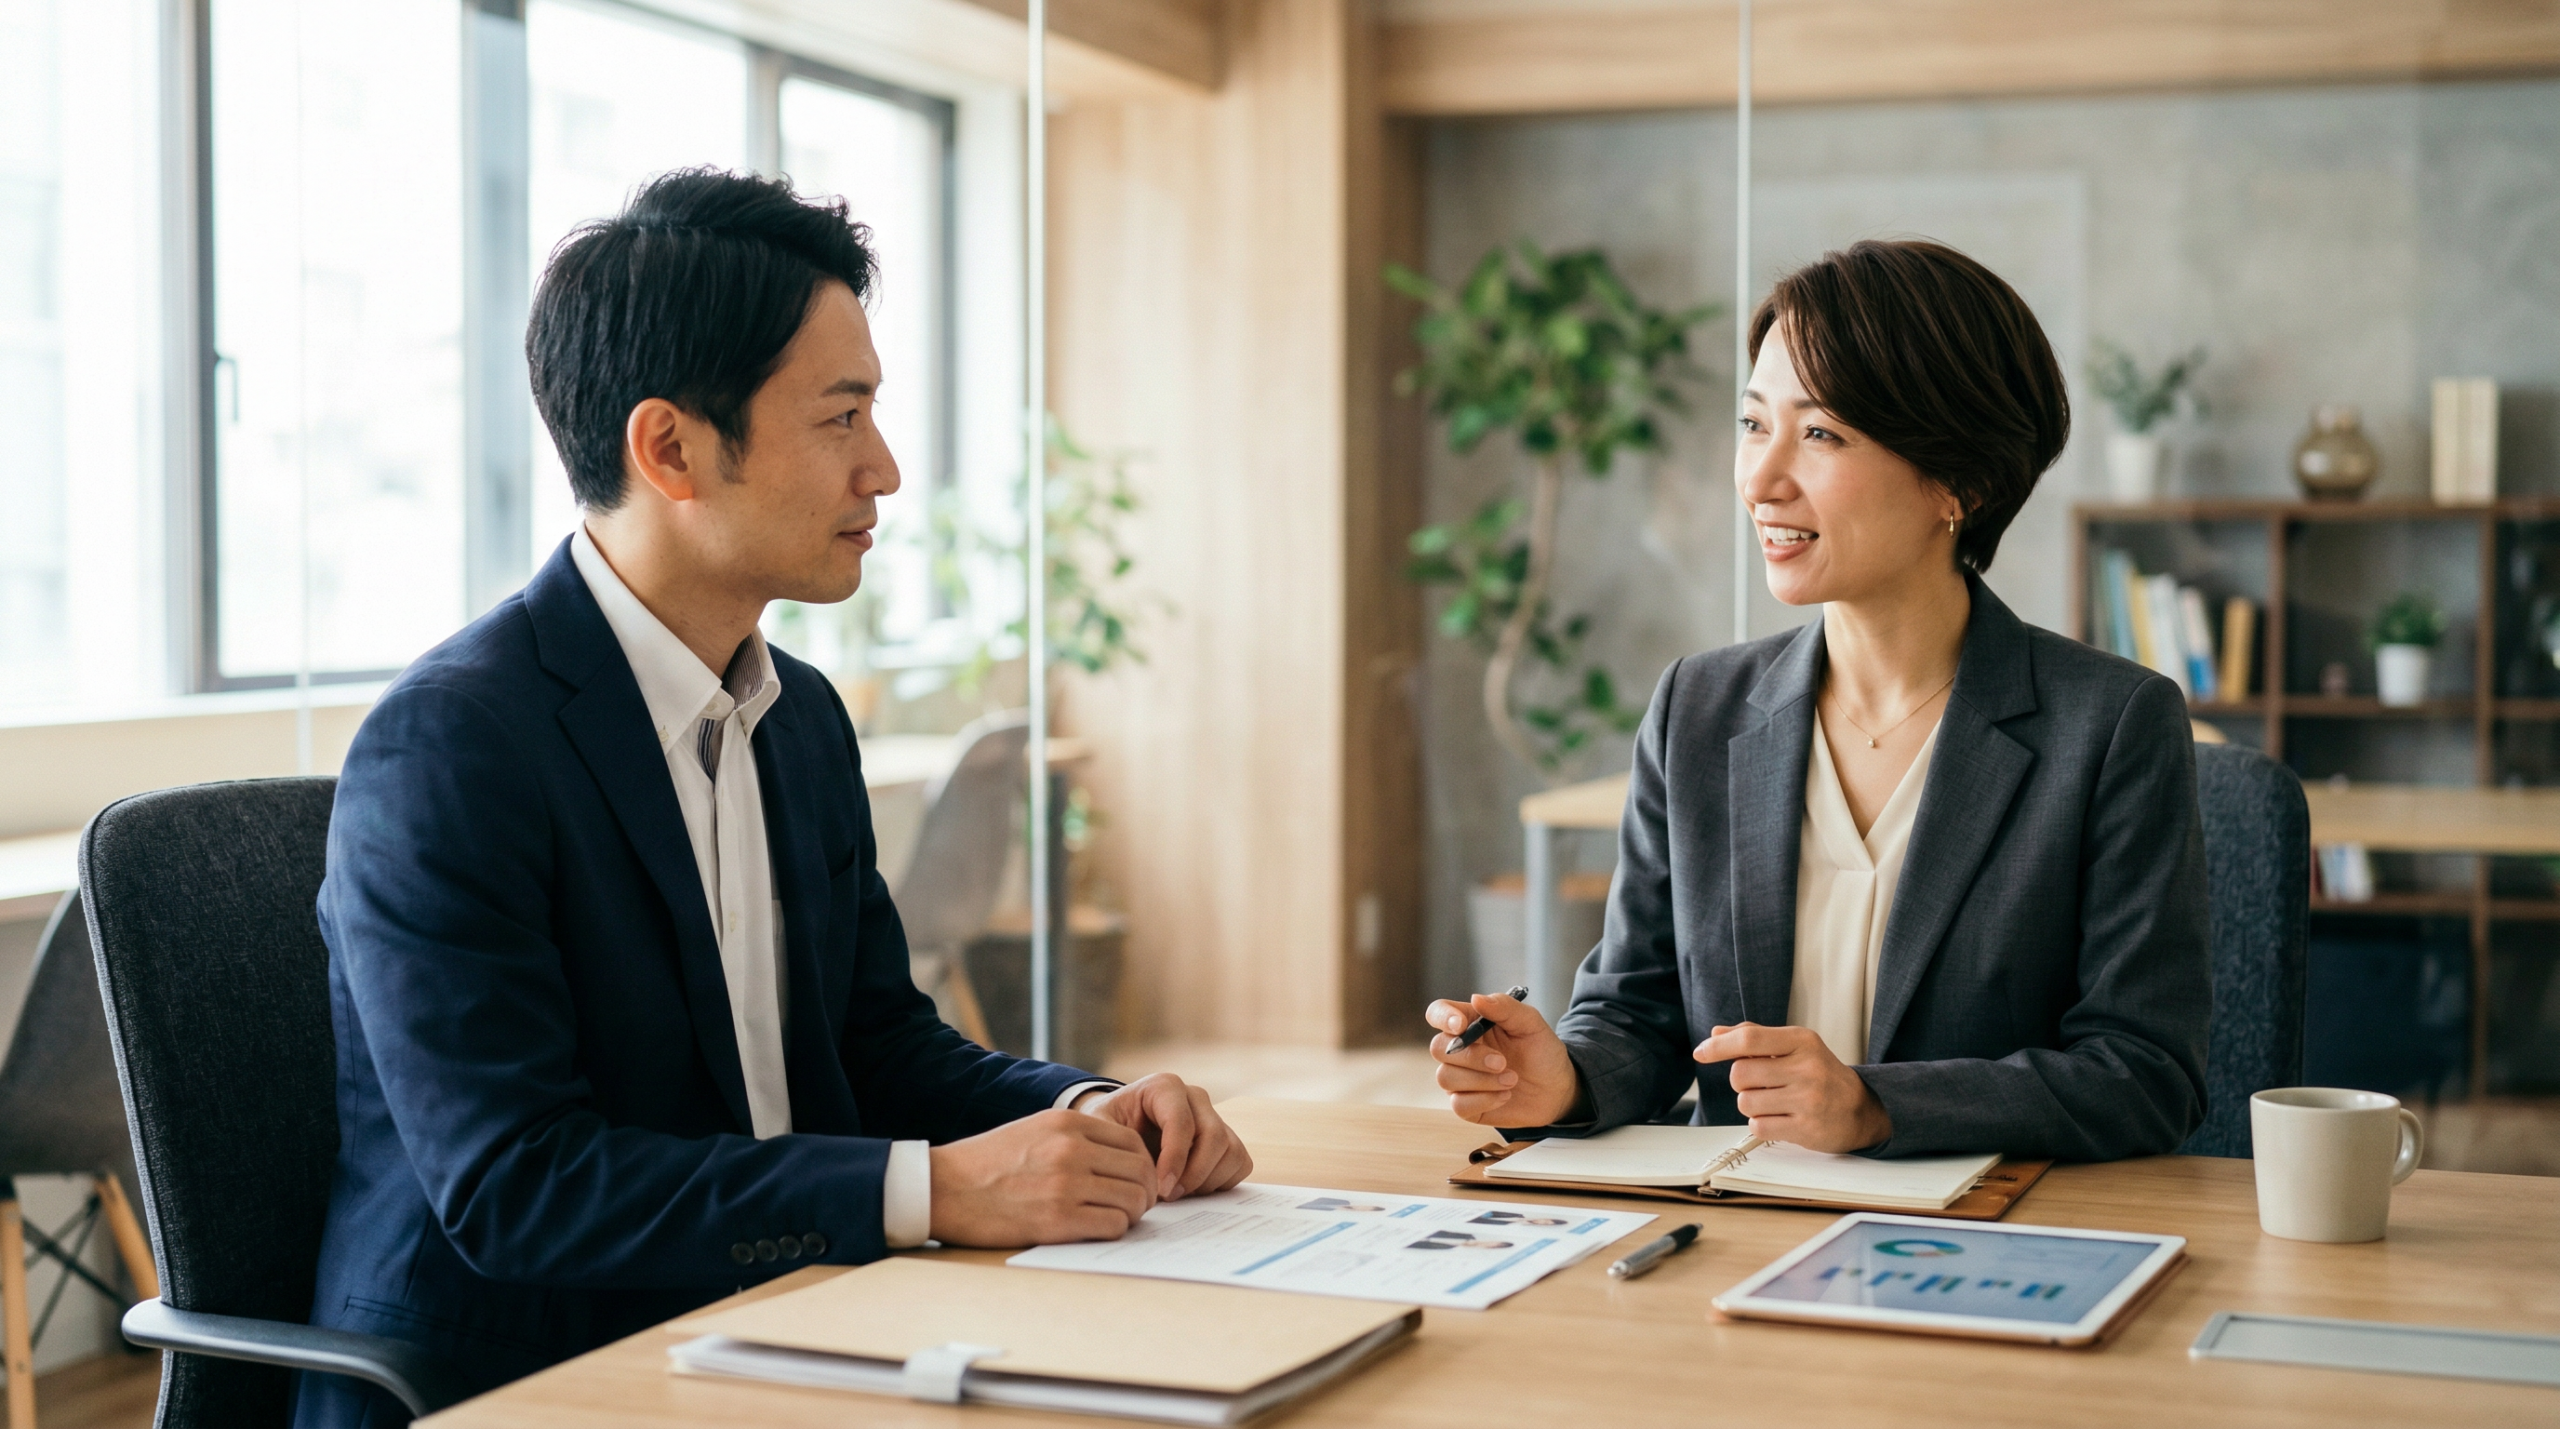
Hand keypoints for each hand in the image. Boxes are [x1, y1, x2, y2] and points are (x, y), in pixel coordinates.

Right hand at [926, 1108, 1157, 1246]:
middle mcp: (1071, 1149)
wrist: (944, 1189)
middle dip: (1144, 1192)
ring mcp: (1066, 1184)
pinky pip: (1113, 1226)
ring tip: (1114, 1220)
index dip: (1142, 1166)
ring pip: (1133, 1200)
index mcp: (1067, 1123)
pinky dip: (1114, 1231)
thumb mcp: (1034, 1129)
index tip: (1134, 1182)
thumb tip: (1119, 1159)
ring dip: (1131, 1214)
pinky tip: (1097, 1231)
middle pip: (1140, 1171)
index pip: (1133, 1143)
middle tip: (1133, 1206)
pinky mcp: (1057, 1220)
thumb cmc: (987, 1163)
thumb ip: (1076, 1137)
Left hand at [1076, 1073, 1253, 1200]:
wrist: (1121, 1129)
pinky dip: (1220, 1182)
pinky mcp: (1227, 1139)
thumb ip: (1112, 1146)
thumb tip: (1140, 1177)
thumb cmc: (1109, 1128)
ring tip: (1176, 1192)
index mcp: (1164, 1087)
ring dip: (1206, 1181)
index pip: (1181, 1122)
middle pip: (1213, 1138)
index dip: (1174, 1160)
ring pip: (1231, 1152)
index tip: (1160, 1190)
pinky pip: (1239, 1163)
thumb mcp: (1098, 1130)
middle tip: (1167, 1197)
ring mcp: (1215, 1117)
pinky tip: (1192, 1188)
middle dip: (1192, 1175)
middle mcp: (1195, 1097)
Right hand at [1426, 991, 1581, 1126]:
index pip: (1438, 1013)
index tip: (1461, 1026)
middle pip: (1438, 1048)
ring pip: (1446, 1077)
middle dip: (1471, 1057)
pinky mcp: (1466, 1105)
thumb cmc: (1542, 1052)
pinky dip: (1484, 1100)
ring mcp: (1460, 1079)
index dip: (1442, 1017)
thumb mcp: (1531, 1024)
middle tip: (1502, 1062)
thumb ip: (1505, 1007)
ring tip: (1511, 1080)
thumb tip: (1476, 998)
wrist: (1557, 1089)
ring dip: (1482, 1080)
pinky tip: (1505, 1096)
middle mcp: (1460, 1050)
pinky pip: (1459, 1104)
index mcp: (1471, 1023)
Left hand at [1694, 1022, 1891, 1152]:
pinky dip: (1761, 1124)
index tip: (1701, 1052)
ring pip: (1745, 1102)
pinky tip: (1780, 1118)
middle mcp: (1806, 1068)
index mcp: (1802, 1041)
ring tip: (1774, 1102)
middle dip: (1741, 1082)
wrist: (1861, 1110)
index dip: (1719, 1047)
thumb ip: (1755, 1038)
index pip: (1749, 1040)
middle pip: (1739, 1074)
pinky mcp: (1806, 1129)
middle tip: (1761, 1084)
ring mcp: (1807, 1100)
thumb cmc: (1821, 1075)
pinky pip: (1758, 1126)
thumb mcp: (1795, 1047)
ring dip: (1751, 1104)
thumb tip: (1715, 1034)